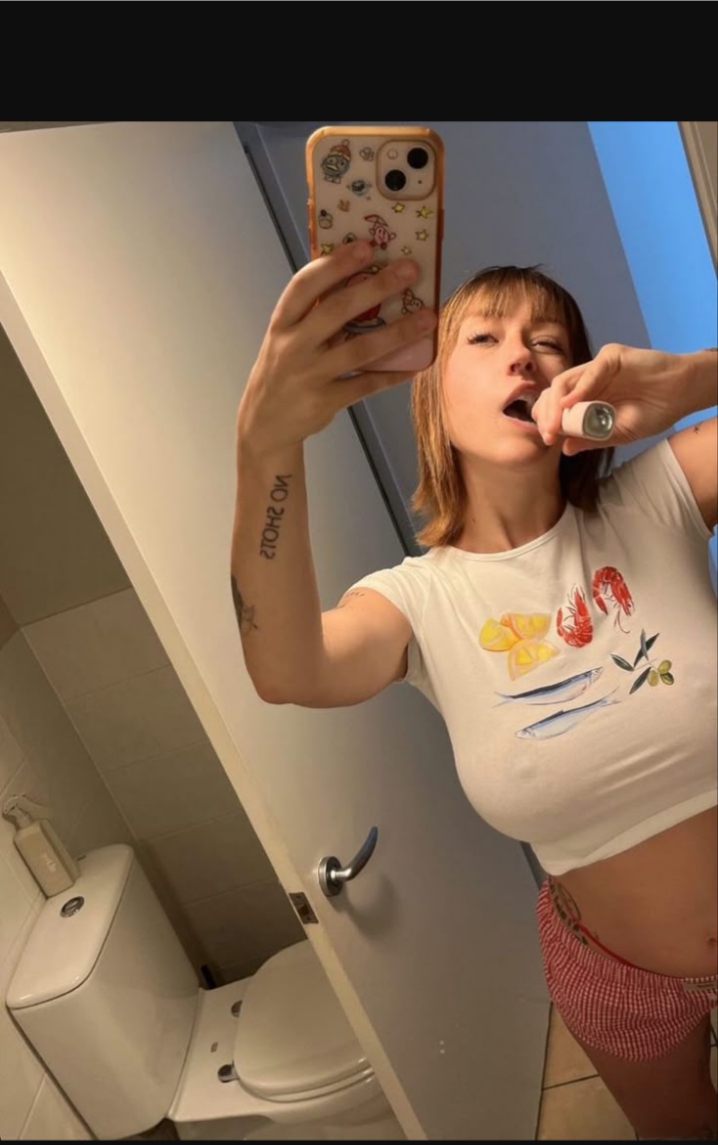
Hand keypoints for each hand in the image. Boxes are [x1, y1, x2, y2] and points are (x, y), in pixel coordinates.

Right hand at [237, 242, 435, 456]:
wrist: (265, 423)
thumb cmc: (284, 369)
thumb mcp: (288, 338)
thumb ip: (315, 314)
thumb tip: (363, 280)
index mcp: (282, 323)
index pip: (305, 286)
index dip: (335, 264)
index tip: (366, 246)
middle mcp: (293, 347)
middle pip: (337, 311)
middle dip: (377, 287)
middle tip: (410, 270)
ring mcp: (309, 376)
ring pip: (360, 350)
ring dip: (398, 333)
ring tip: (428, 318)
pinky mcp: (325, 402)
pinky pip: (366, 385)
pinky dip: (393, 374)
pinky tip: (417, 364)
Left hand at [531, 343, 689, 455]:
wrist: (682, 395)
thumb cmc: (654, 412)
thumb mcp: (619, 433)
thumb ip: (593, 438)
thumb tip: (565, 449)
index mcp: (586, 400)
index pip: (557, 407)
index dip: (549, 422)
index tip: (548, 441)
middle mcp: (587, 382)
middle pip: (554, 394)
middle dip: (547, 415)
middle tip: (548, 436)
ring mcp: (596, 369)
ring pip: (565, 382)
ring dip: (556, 405)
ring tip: (555, 425)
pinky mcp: (610, 357)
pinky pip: (590, 371)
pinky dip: (579, 388)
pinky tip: (571, 404)